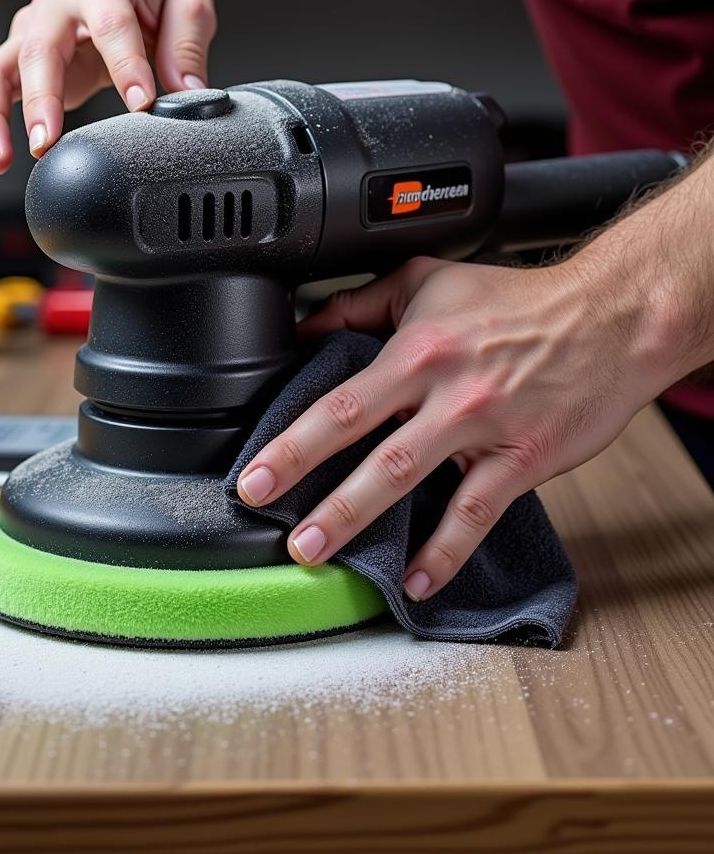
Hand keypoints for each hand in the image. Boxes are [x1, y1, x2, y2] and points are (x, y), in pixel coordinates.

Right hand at [0, 0, 215, 185]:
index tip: (141, 104)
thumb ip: (188, 46)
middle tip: (44, 144)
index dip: (126, 66)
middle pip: (36, 51)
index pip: (111, 25)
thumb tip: (190, 93)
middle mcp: (56, 4)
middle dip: (38, 102)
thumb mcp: (187, 0)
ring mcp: (31, 32)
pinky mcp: (20, 61)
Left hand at [236, 256, 668, 600]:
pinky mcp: (523, 461)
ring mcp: (484, 430)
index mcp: (418, 350)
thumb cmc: (518, 301)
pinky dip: (446, 552)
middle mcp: (446, 392)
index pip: (341, 401)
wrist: (610, 319)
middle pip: (366, 448)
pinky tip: (418, 582)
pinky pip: (476, 514)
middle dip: (312, 490)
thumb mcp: (429, 282)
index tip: (255, 473)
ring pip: (411, 481)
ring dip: (358, 521)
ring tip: (318, 554)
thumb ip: (362, 304)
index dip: (292, 441)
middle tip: (273, 523)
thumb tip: (305, 326)